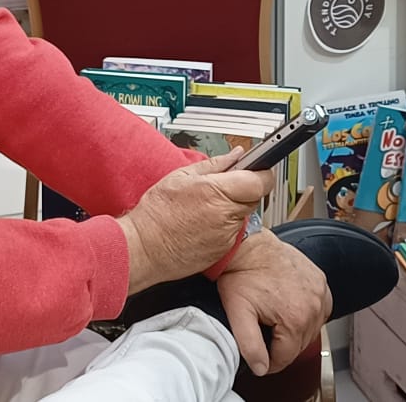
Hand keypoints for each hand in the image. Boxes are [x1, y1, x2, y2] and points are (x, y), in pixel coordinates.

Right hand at [117, 151, 270, 293]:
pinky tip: (203, 222)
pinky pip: (234, 231)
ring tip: (206, 207)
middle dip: (245, 189)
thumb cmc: (156, 214)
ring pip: (244, 214)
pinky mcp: (224, 250)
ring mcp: (226, 235)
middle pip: (255, 197)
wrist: (143, 249)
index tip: (254, 169)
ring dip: (233, 207)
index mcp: (216, 192)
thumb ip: (215, 164)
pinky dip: (224, 224)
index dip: (261, 173)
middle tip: (222, 188)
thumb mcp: (181, 177)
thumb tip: (236, 155)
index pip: (261, 181)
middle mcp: (225, 215)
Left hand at [217, 230, 330, 375]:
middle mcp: (313, 305)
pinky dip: (309, 314)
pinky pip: (321, 310)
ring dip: (296, 331)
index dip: (270, 362)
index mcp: (294, 318)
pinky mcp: (321, 281)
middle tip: (264, 335)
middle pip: (300, 345)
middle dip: (282, 346)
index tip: (260, 357)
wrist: (248, 247)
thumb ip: (249, 346)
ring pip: (312, 329)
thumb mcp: (238, 315)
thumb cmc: (241, 276)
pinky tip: (292, 310)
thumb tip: (261, 368)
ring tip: (276, 322)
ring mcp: (320, 292)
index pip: (286, 357)